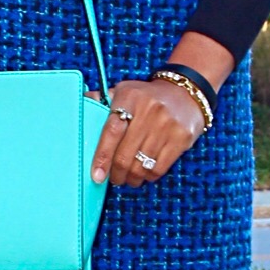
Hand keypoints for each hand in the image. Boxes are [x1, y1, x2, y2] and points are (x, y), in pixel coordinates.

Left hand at [91, 77, 205, 186]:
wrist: (187, 93)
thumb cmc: (148, 97)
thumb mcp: (125, 91)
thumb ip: (103, 100)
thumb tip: (82, 102)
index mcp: (129, 97)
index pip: (111, 132)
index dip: (102, 157)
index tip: (97, 175)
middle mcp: (149, 110)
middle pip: (125, 155)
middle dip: (116, 174)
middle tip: (114, 178)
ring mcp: (167, 125)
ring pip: (141, 166)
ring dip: (131, 178)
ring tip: (128, 178)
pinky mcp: (181, 138)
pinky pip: (159, 168)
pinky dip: (148, 176)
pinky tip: (144, 173)